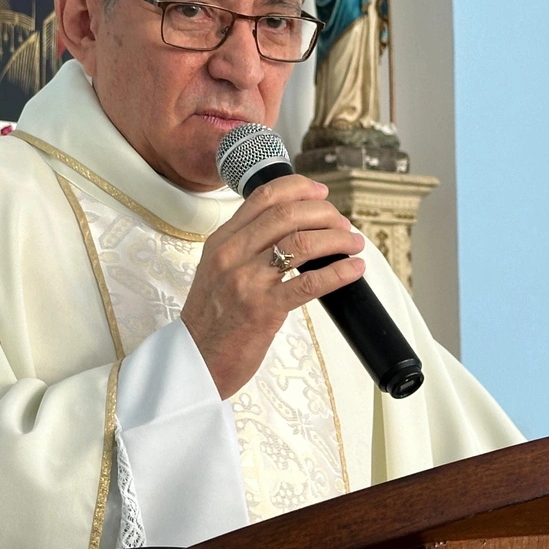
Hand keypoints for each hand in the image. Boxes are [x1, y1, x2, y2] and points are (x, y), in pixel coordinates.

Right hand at [181, 175, 365, 399]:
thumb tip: (289, 229)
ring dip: (336, 238)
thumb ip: (244, 247)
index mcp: (221, 241)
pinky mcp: (263, 310)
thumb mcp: (216, 270)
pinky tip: (354, 268)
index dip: (298, 188)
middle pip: (287, 215)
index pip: (262, 197)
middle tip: (342, 222)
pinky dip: (339, 271)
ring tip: (353, 243)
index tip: (321, 192)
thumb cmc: (211, 319)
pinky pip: (309, 282)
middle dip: (324, 213)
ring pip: (301, 243)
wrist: (195, 360)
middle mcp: (232, 255)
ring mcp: (247, 281)